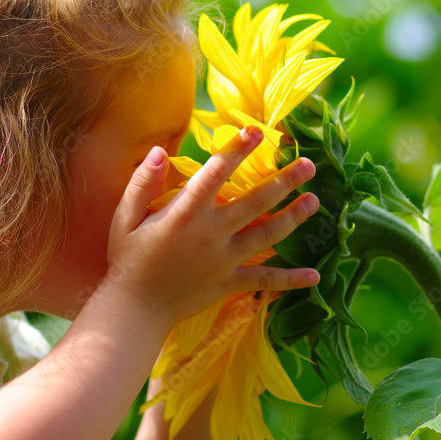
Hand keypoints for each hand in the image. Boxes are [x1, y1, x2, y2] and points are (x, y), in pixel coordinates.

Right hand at [105, 125, 319, 327]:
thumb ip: (142, 182)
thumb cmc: (127, 259)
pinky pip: (264, 280)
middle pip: (255, 201)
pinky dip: (290, 279)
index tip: (256, 131)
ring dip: (293, 217)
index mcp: (185, 212)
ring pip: (266, 234)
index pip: (215, 172)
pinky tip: (315, 275)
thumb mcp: (125, 217)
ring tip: (315, 201)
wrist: (135, 307)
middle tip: (309, 165)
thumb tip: (158, 150)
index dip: (237, 150)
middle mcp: (211, 232)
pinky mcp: (229, 283)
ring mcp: (224, 259)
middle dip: (284, 181)